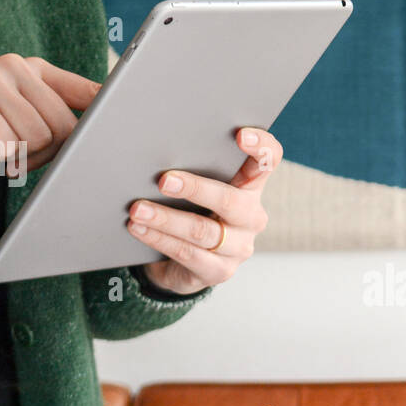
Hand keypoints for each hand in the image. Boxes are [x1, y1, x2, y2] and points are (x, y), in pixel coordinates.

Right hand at [0, 53, 99, 173]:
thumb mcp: (17, 113)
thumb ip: (54, 116)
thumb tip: (96, 133)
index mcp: (34, 70)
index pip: (86, 90)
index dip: (106, 112)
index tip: (122, 126)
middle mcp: (15, 67)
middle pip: (64, 129)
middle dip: (45, 154)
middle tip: (15, 153)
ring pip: (36, 140)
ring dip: (16, 158)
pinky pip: (3, 146)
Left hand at [128, 128, 281, 295]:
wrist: (183, 262)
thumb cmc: (189, 211)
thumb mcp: (196, 188)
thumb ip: (192, 168)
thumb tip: (156, 150)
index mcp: (251, 188)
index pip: (267, 161)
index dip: (260, 147)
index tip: (240, 135)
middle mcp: (251, 217)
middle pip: (231, 201)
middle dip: (195, 188)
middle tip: (164, 180)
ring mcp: (239, 247)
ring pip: (203, 231)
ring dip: (165, 219)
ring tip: (138, 210)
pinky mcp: (220, 271)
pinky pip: (187, 254)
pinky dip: (159, 239)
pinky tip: (139, 229)